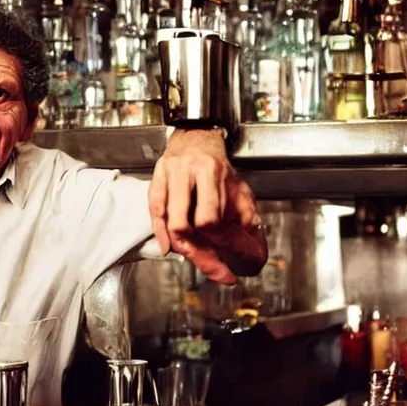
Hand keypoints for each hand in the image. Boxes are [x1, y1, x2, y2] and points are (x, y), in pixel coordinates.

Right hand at [149, 129, 264, 283]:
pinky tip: (168, 246)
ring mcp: (170, 177)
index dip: (217, 241)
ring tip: (196, 257)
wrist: (195, 135)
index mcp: (212, 172)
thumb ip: (245, 208)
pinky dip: (160, 232)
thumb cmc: (215, 163)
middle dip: (201, 253)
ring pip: (170, 221)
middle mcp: (189, 173)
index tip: (227, 259)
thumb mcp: (236, 183)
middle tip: (214, 270)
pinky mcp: (156, 180)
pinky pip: (154, 211)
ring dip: (181, 245)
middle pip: (187, 223)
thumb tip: (252, 234)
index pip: (210, 217)